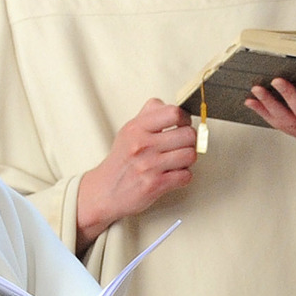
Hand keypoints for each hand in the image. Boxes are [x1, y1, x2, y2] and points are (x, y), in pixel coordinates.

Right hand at [76, 99, 197, 251]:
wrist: (104, 191)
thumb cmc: (121, 162)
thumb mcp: (128, 131)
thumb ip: (148, 116)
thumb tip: (167, 104)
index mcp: (137, 128)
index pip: (173, 112)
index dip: (184, 118)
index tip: (182, 124)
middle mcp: (143, 145)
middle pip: (188, 134)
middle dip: (189, 141)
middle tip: (182, 145)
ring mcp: (150, 165)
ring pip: (190, 155)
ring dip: (188, 159)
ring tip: (178, 160)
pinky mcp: (156, 185)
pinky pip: (186, 176)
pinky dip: (183, 176)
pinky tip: (174, 174)